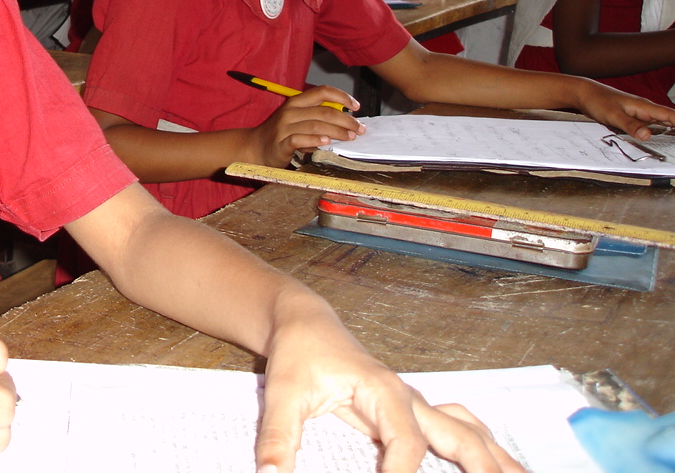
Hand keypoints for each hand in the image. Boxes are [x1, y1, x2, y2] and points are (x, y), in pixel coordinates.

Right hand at [250, 86, 362, 166]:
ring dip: (337, 131)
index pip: (322, 91)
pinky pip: (300, 139)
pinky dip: (315, 140)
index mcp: (296, 102)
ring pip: (316, 125)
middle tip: (359, 128)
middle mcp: (290, 112)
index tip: (356, 106)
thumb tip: (346, 119)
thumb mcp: (298, 119)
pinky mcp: (281, 143)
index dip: (342, 96)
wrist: (256, 147)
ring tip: (350, 137)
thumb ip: (317, 116)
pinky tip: (326, 142)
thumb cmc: (282, 133)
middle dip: (346, 120)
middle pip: (324, 111)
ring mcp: (284, 127)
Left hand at [257, 296, 524, 472]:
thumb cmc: (298, 354)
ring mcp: (417, 404)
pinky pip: (461, 429)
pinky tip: (503, 466)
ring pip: (469, 431)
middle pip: (460, 435)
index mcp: (383, 391)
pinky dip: (486, 449)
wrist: (306, 324)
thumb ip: (278, 438)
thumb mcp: (283, 395)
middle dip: (483, 468)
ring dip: (497, 460)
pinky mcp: (414, 411)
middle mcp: (409, 398)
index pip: (406, 441)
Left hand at [575, 80, 674, 139]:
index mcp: (645, 107)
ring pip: (659, 126)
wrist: (583, 93)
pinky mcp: (632, 119)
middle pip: (669, 122)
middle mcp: (645, 110)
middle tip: (674, 149)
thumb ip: (630, 125)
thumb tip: (648, 135)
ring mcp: (639, 115)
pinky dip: (653, 135)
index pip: (672, 116)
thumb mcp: (613, 115)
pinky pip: (647, 128)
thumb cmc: (597, 100)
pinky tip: (655, 144)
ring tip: (670, 149)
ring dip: (667, 135)